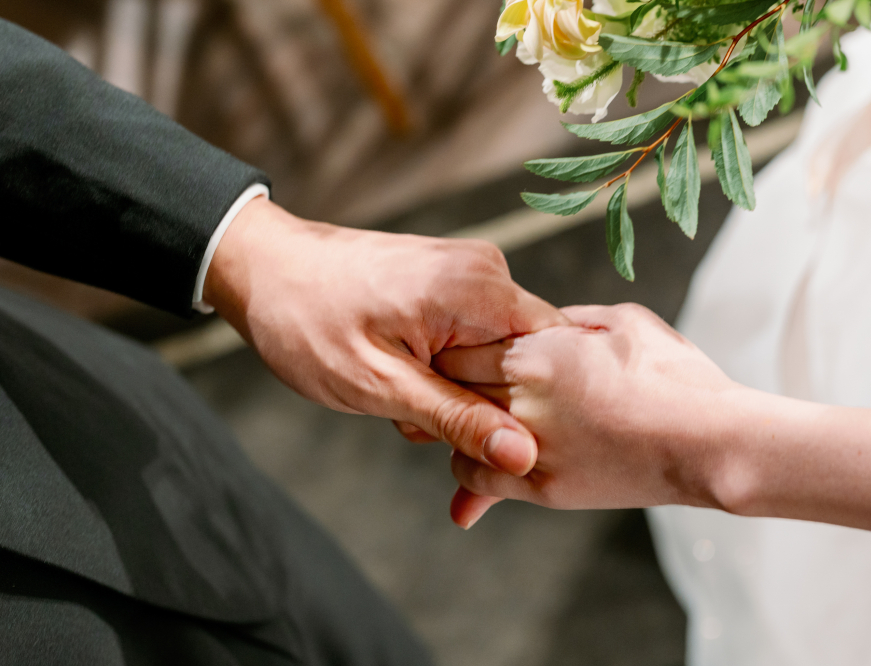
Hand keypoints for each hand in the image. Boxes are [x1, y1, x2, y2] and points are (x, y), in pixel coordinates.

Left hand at [203, 197, 568, 475]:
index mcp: (480, 288)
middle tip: (419, 427)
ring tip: (400, 398)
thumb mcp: (380, 385)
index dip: (534, 409)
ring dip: (459, 393)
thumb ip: (458, 418)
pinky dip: (445, 371)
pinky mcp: (453, 281)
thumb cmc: (308, 322)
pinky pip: (474, 338)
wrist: (263, 269)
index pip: (556, 354)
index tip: (493, 444)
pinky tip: (404, 380)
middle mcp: (487, 270)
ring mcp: (471, 272)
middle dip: (484, 407)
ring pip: (497, 357)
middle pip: (526, 360)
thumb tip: (523, 456)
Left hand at [434, 303, 748, 526]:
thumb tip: (544, 320)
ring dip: (457, 423)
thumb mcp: (625, 322)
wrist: (711, 441)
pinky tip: (487, 454)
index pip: (461, 344)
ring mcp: (531, 446)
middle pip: (452, 386)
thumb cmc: (675, 375)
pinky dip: (472, 467)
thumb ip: (571, 319)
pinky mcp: (546, 488)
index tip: (457, 347)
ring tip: (472, 417)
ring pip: (457, 433)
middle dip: (447, 382)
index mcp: (539, 352)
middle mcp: (524, 399)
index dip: (454, 345)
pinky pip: (481, 477)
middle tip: (450, 381)